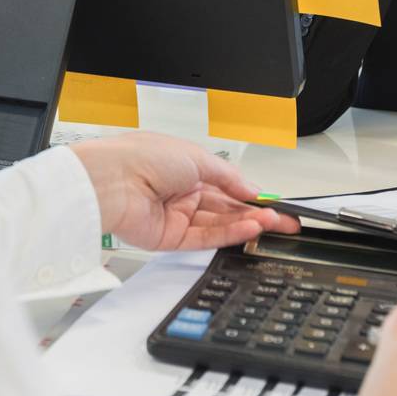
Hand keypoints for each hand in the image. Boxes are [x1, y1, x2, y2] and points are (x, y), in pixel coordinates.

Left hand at [68, 132, 298, 251]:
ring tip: (272, 223)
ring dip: (247, 224)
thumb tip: (251, 189)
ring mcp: (176, 216)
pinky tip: (250, 228)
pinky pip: (206, 237)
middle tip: (285, 221)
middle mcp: (181, 192)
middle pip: (226, 207)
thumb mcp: (197, 157)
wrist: (111, 181)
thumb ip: (228, 177)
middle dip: (256, 213)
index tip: (276, 203)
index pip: (227, 185)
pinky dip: (229, 234)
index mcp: (186, 167)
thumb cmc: (142, 157)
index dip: (252, 195)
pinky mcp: (170, 238)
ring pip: (219, 224)